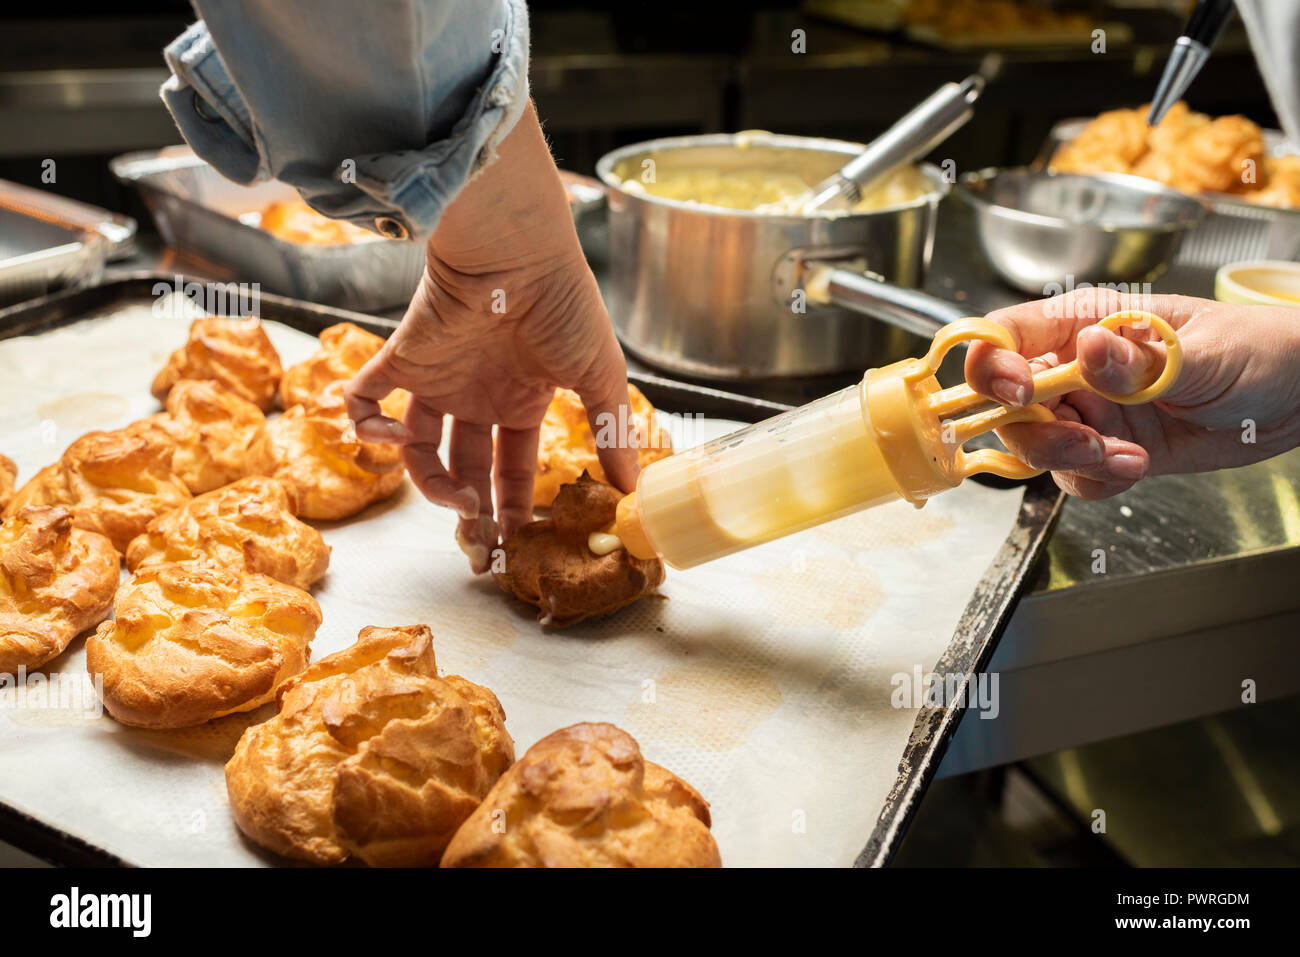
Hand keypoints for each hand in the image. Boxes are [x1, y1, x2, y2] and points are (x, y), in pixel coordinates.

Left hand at [345, 101, 637, 569]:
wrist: (518, 250)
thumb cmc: (565, 303)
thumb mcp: (600, 376)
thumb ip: (611, 433)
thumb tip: (631, 489)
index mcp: (522, 396)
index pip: (511, 461)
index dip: (513, 498)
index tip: (516, 533)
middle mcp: (477, 392)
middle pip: (464, 463)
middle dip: (471, 505)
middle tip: (479, 539)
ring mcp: (437, 377)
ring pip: (418, 447)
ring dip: (429, 482)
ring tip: (455, 501)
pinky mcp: (401, 357)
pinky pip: (366, 400)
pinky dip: (368, 427)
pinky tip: (397, 442)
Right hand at [963, 287, 1299, 498]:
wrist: (1298, 395)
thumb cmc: (1258, 347)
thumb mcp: (1203, 351)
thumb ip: (1140, 359)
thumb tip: (1089, 348)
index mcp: (1086, 322)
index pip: (1005, 336)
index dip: (992, 364)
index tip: (1016, 393)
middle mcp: (1075, 366)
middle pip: (1008, 403)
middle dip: (1039, 431)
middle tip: (1088, 443)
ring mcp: (1090, 410)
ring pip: (1036, 444)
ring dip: (1072, 460)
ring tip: (1127, 458)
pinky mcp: (1107, 447)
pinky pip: (1072, 475)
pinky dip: (1097, 480)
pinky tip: (1138, 466)